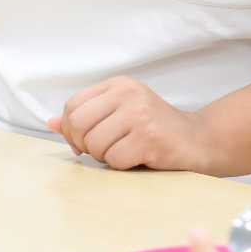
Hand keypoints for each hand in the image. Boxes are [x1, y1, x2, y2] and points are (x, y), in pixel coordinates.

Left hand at [45, 76, 208, 171]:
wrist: (200, 141)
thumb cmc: (155, 130)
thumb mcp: (119, 114)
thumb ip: (86, 117)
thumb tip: (50, 123)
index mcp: (118, 85)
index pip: (72, 105)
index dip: (70, 129)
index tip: (83, 142)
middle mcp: (128, 94)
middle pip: (78, 123)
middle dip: (84, 145)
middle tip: (103, 151)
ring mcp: (139, 114)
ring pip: (95, 144)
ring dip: (105, 157)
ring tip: (124, 152)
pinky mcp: (150, 138)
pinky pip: (115, 160)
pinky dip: (121, 166)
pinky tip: (138, 158)